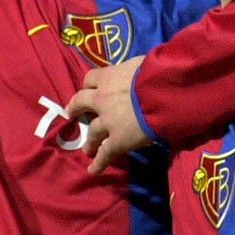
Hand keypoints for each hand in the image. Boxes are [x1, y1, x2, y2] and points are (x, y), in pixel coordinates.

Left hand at [65, 57, 150, 173]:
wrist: (162, 93)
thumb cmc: (155, 72)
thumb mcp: (141, 64)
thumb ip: (133, 70)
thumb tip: (138, 71)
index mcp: (108, 77)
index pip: (91, 78)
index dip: (90, 84)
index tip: (90, 88)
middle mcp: (102, 99)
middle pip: (81, 102)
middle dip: (76, 108)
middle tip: (72, 114)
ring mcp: (108, 121)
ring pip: (92, 132)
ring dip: (89, 140)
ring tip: (87, 149)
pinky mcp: (118, 141)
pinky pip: (105, 153)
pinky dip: (99, 162)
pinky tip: (93, 170)